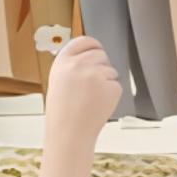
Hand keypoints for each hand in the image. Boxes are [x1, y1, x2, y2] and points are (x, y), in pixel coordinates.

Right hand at [42, 35, 120, 152]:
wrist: (68, 135)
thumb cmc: (62, 113)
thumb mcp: (59, 81)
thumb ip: (73, 66)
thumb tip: (92, 55)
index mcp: (63, 61)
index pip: (85, 41)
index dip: (93, 46)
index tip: (96, 51)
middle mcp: (79, 65)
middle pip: (101, 54)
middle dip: (100, 67)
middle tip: (91, 87)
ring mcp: (96, 75)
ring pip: (111, 71)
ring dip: (106, 83)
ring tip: (91, 100)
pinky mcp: (110, 87)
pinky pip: (117, 85)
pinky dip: (111, 96)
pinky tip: (99, 106)